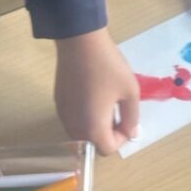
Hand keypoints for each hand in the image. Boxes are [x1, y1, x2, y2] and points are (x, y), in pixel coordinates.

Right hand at [54, 28, 138, 155]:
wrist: (79, 42)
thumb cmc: (108, 66)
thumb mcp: (130, 90)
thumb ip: (132, 117)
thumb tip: (132, 133)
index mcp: (93, 128)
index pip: (108, 149)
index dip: (121, 138)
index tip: (127, 118)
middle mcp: (74, 127)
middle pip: (93, 143)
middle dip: (108, 133)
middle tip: (118, 110)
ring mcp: (63, 115)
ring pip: (81, 131)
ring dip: (95, 125)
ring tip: (106, 101)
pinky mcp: (58, 102)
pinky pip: (73, 118)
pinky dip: (84, 114)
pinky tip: (92, 93)